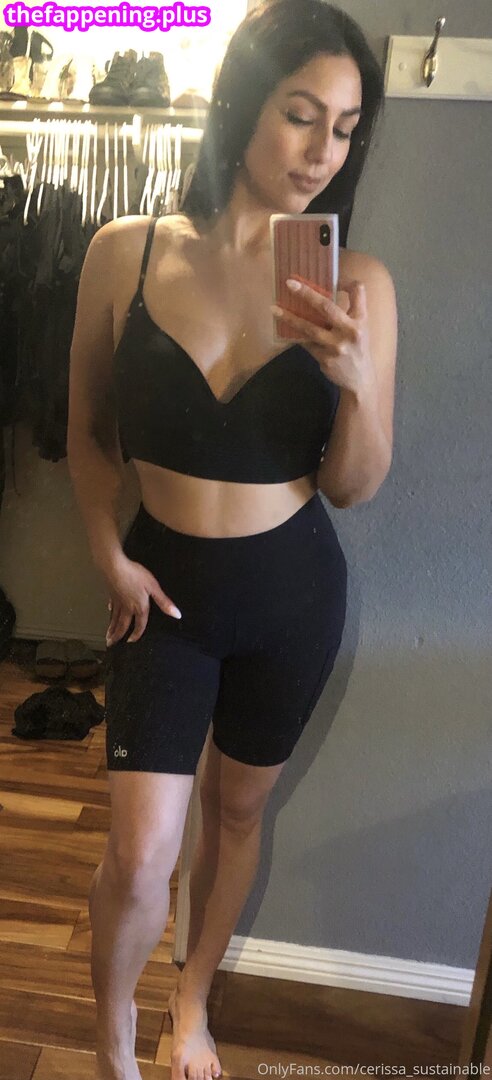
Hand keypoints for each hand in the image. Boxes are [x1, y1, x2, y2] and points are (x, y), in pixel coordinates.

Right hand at [104, 556, 180, 645]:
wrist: (114, 567)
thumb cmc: (135, 575)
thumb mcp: (153, 587)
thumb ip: (164, 602)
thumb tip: (177, 615)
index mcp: (139, 607)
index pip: (139, 625)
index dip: (136, 635)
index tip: (131, 642)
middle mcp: (127, 608)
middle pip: (122, 625)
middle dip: (117, 636)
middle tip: (111, 644)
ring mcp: (117, 602)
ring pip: (114, 619)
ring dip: (112, 629)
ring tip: (108, 637)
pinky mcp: (111, 594)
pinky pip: (112, 607)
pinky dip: (111, 612)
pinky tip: (110, 612)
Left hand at [272, 276, 375, 395]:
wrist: (360, 379)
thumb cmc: (358, 348)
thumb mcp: (362, 326)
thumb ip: (351, 308)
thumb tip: (335, 287)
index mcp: (360, 320)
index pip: (358, 294)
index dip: (348, 282)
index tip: (335, 275)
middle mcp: (349, 331)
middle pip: (326, 308)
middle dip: (307, 294)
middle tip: (289, 284)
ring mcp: (335, 347)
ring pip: (309, 328)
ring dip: (290, 318)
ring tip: (274, 309)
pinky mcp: (324, 359)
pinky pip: (305, 343)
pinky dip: (295, 334)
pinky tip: (283, 328)